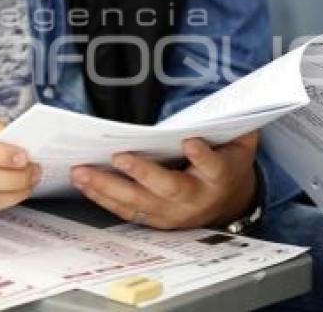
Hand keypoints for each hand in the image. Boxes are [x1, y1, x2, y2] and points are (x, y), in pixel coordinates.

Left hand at [71, 132, 259, 229]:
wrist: (229, 203)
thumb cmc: (227, 164)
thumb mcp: (239, 143)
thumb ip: (235, 124)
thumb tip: (231, 102)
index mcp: (220, 176)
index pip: (214, 167)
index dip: (203, 157)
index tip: (190, 142)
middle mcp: (196, 198)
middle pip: (169, 189)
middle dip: (142, 174)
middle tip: (117, 157)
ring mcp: (174, 213)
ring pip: (140, 203)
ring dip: (108, 188)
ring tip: (82, 172)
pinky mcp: (156, 220)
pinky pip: (127, 211)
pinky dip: (103, 198)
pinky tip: (84, 184)